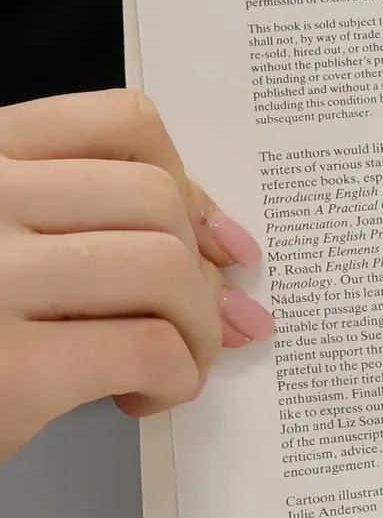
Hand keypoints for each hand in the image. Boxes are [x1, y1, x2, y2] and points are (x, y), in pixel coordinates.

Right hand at [0, 89, 272, 462]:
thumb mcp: (6, 244)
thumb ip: (90, 224)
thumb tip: (226, 246)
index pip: (123, 122)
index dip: (188, 184)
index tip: (212, 237)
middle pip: (155, 199)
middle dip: (199, 269)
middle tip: (190, 323)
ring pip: (165, 268)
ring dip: (197, 328)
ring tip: (170, 364)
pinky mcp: (10, 369)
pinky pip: (149, 347)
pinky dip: (176, 377)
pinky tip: (141, 395)